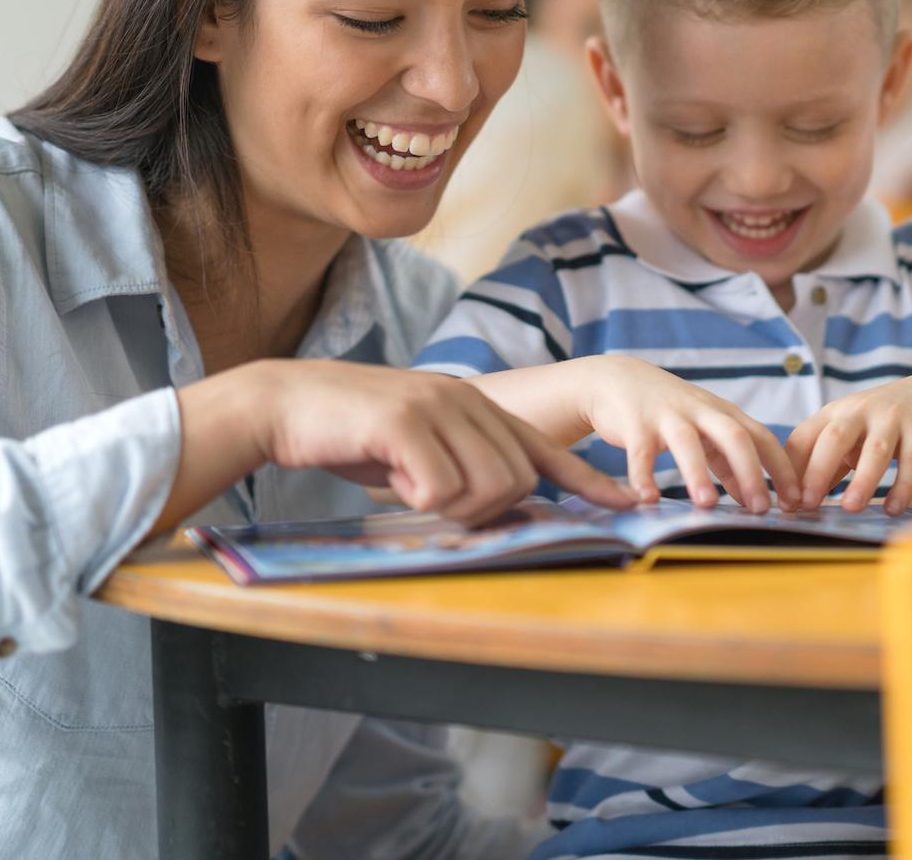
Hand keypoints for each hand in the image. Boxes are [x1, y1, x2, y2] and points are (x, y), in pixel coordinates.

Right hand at [254, 361, 633, 523]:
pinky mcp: (407, 420)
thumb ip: (463, 465)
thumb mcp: (419, 449)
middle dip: (486, 510)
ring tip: (410, 487)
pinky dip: (419, 498)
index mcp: (476, 406)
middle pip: (518, 479)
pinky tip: (391, 479)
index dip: (586, 480)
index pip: (544, 448)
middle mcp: (467, 400)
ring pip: (489, 485)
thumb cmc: (352, 435)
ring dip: (452, 507)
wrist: (287, 405)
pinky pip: (442, 486)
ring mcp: (439, 405)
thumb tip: (503, 502)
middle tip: (433, 502)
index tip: (624, 504)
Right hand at [579, 357, 800, 511]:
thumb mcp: (705, 429)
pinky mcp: (635, 422)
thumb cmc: (670, 410)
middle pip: (735, 437)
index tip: (796, 501)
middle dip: (752, 473)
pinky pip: (640, 451)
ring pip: (688, 443)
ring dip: (698, 474)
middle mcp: (701, 411)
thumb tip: (750, 498)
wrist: (618, 378)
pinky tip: (648, 499)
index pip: (763, 439)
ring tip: (707, 504)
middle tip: (761, 509)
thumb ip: (728, 461)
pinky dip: (644, 475)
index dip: (782, 469)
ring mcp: (668, 415)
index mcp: (723, 414)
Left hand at [786, 369, 911, 515]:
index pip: (802, 438)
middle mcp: (859, 411)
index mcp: (835, 413)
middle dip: (818, 471)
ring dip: (862, 481)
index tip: (786, 503)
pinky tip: (895, 509)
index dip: (791, 470)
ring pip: (874, 450)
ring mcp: (892, 417)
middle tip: (808, 504)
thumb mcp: (853, 434)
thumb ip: (831, 463)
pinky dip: (903, 486)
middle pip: (833, 438)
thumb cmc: (886, 421)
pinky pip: (911, 460)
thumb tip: (803, 501)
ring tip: (851, 508)